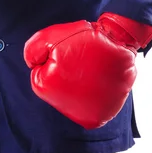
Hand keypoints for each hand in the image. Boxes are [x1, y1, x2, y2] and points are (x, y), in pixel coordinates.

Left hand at [24, 13, 151, 128]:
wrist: (119, 41)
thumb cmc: (85, 37)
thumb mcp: (49, 35)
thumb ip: (33, 50)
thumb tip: (32, 65)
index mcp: (48, 88)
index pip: (40, 75)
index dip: (53, 59)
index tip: (68, 53)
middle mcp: (65, 108)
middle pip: (55, 89)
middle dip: (63, 73)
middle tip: (79, 60)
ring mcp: (84, 115)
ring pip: (72, 98)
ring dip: (78, 85)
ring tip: (90, 69)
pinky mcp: (100, 117)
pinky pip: (89, 106)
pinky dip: (92, 93)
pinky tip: (98, 79)